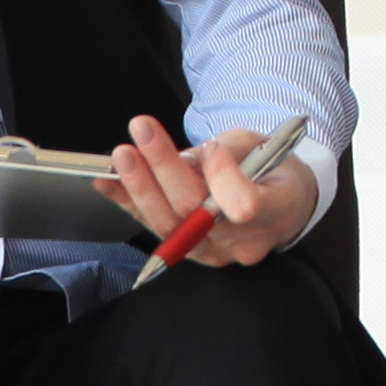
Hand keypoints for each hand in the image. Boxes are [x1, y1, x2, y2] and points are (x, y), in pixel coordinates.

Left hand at [99, 118, 313, 271]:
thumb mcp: (262, 147)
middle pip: (195, 212)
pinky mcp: (190, 253)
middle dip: (164, 169)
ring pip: (169, 226)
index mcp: (276, 210)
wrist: (279, 206)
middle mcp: (244, 241)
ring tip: (123, 155)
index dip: (223, 178)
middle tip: (143, 132)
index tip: (214, 148)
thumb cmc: (271, 172)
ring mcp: (215, 252)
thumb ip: (226, 150)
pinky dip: (128, 203)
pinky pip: (154, 228)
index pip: (244, 205)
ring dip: (139, 187)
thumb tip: (180, 159)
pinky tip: (106, 182)